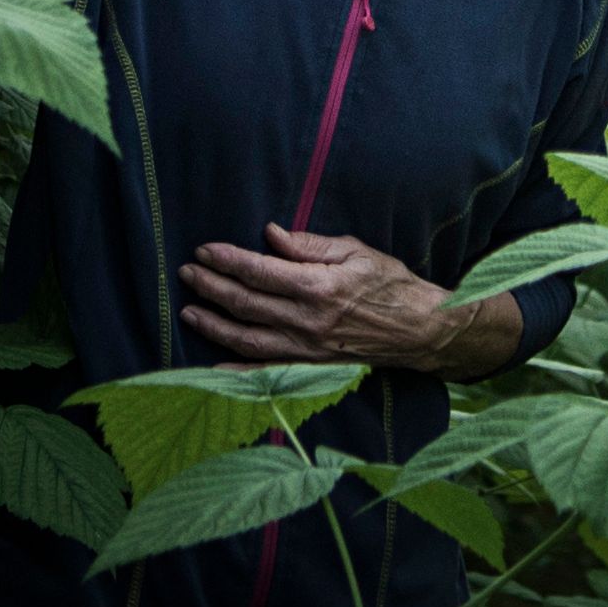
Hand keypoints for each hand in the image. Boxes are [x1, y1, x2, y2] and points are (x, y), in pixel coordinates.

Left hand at [177, 226, 522, 378]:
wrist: (420, 329)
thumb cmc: (391, 284)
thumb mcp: (356, 251)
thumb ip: (310, 245)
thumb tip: (271, 235)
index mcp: (318, 286)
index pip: (260, 271)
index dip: (228, 260)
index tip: (204, 250)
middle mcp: (307, 321)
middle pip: (246, 304)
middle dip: (211, 287)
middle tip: (187, 273)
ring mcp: (306, 349)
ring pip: (247, 339)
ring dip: (214, 325)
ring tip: (188, 311)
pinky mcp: (310, 367)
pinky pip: (265, 371)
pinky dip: (236, 371)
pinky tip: (212, 366)